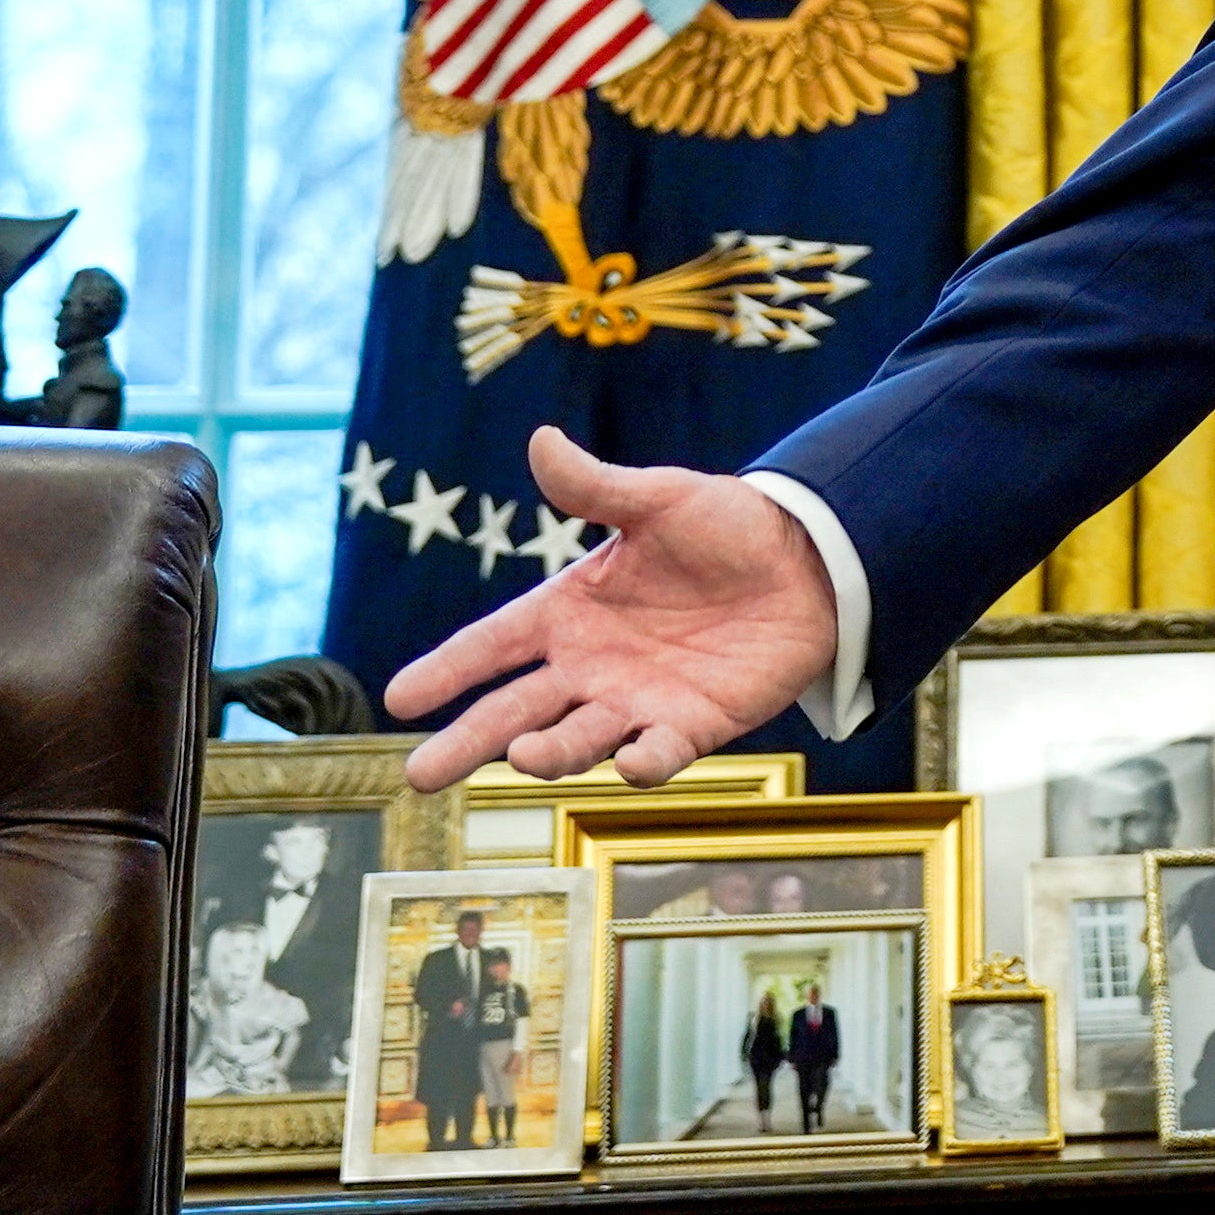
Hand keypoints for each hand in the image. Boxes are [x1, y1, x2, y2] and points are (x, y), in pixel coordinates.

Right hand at [379, 428, 840, 792]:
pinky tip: (633, 760)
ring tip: (523, 755)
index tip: (401, 697)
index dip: (448, 668)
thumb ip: (597, 486)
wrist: (813, 560)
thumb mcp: (660, 498)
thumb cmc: (727, 526)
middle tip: (420, 775)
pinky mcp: (689, 726)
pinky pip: (658, 754)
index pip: (493, 643)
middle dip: (466, 742)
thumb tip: (542, 439)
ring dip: (548, 753)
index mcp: (570, 610)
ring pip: (575, 739)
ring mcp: (636, 701)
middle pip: (514, 711)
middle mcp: (591, 665)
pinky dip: (643, 762)